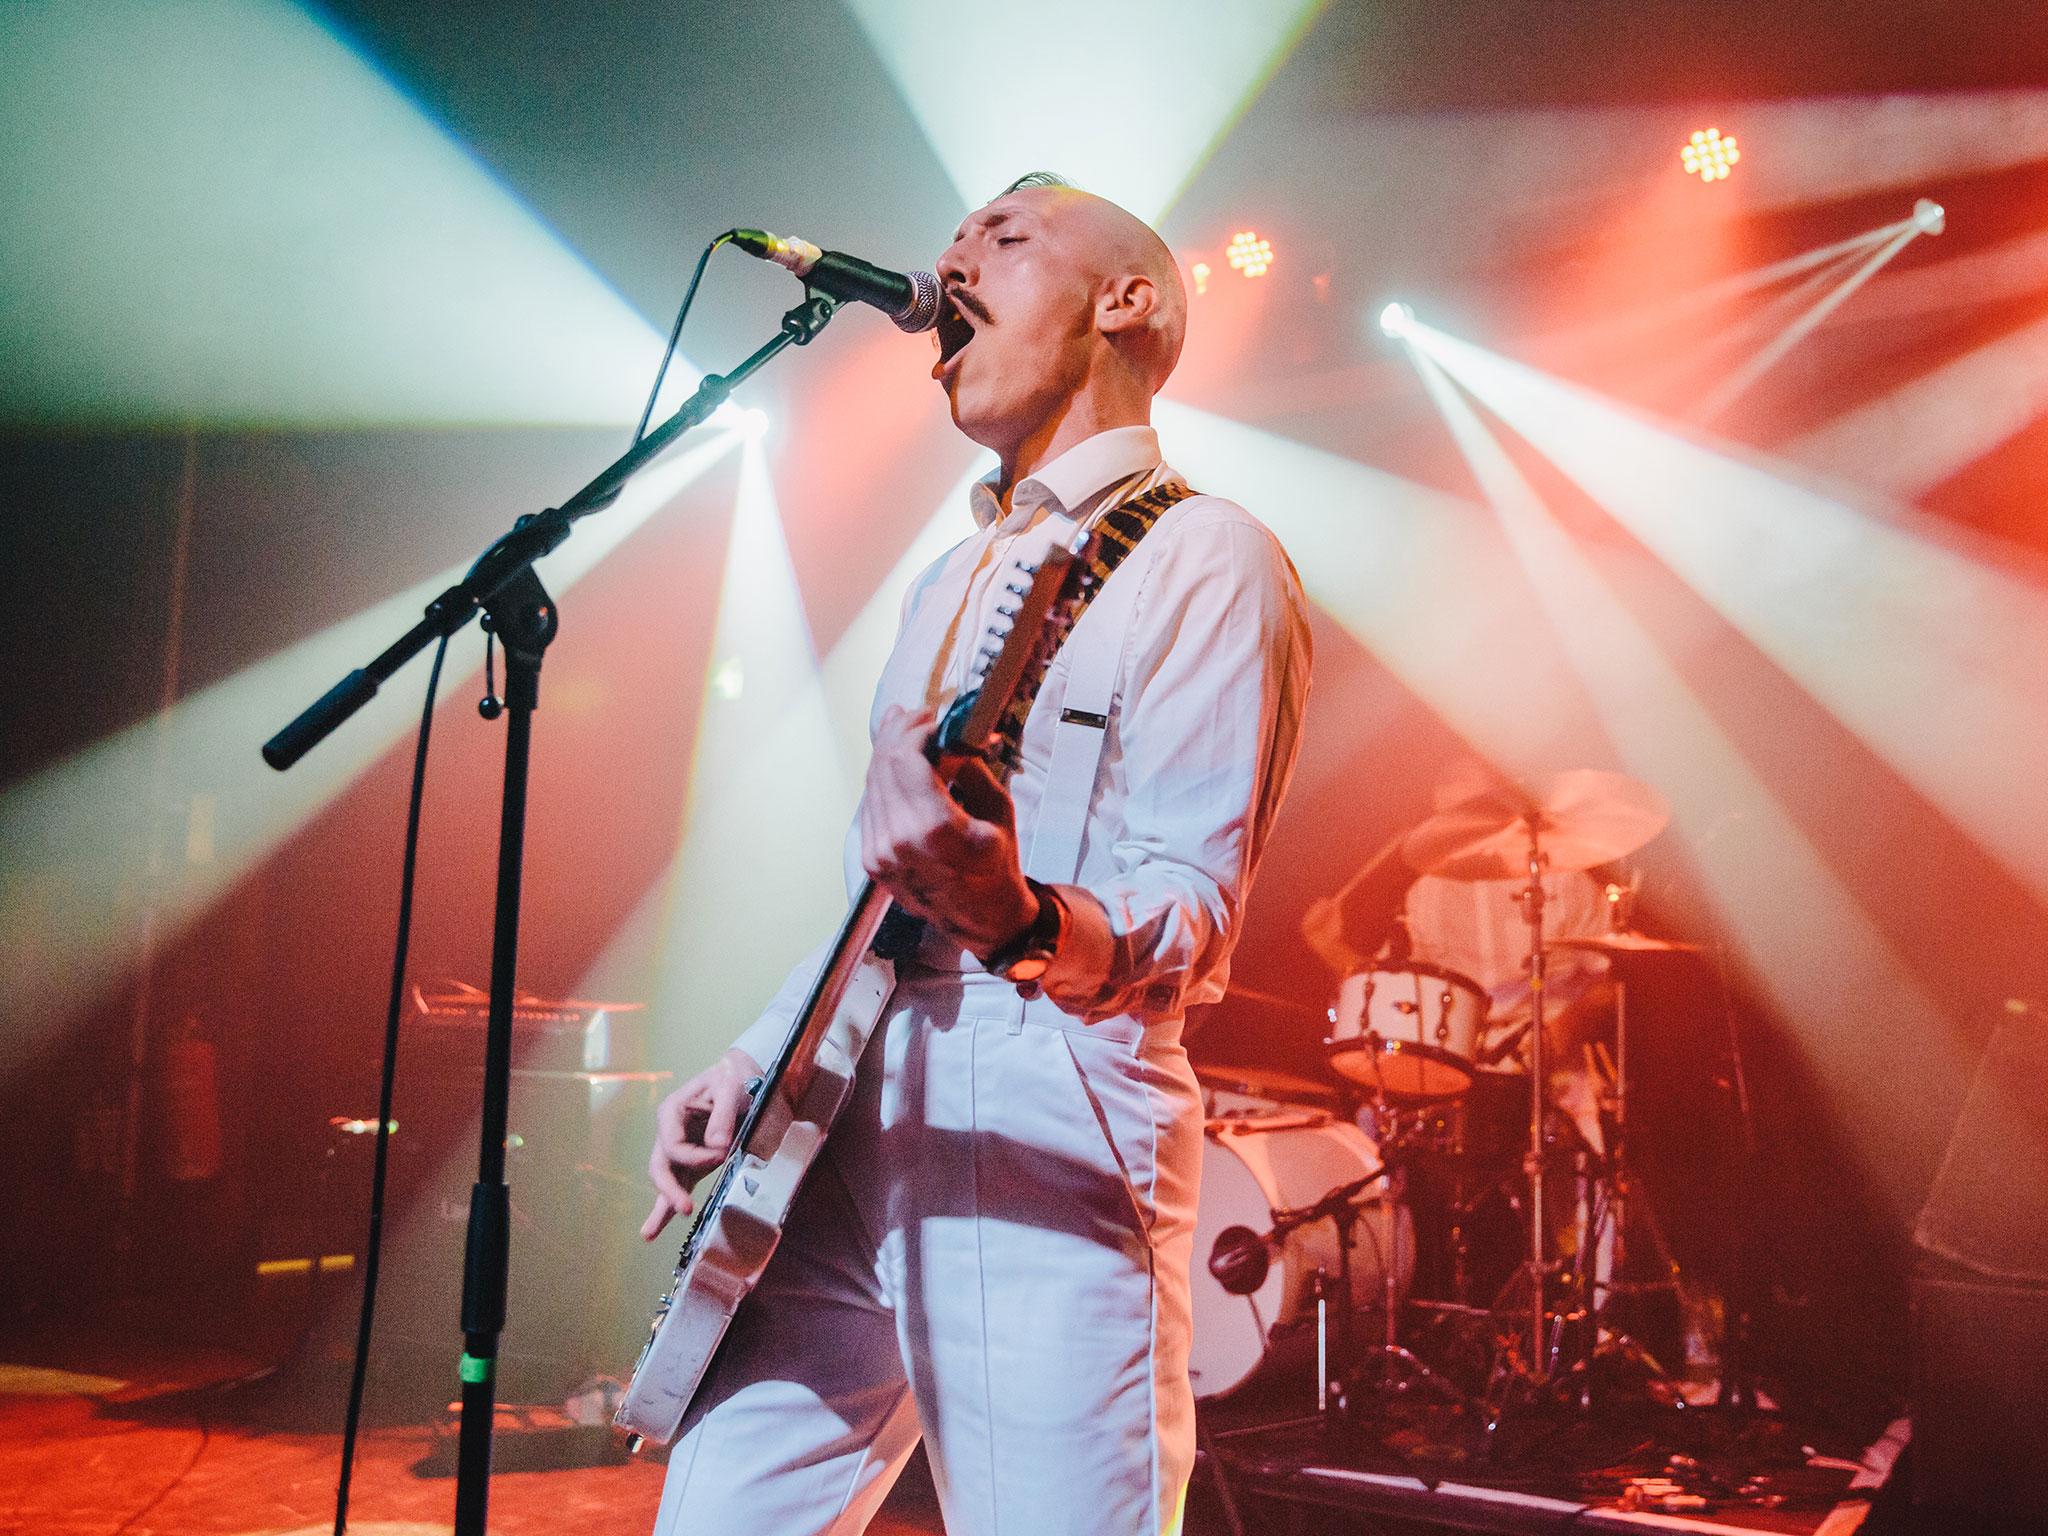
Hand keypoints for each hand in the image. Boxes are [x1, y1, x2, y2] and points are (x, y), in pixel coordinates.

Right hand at [641, 1048, 760, 1240]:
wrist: (742, 1078)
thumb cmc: (733, 1078)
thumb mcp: (730, 1086)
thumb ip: (723, 1114)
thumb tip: (716, 1145)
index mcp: (672, 1111)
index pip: (674, 1145)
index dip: (697, 1155)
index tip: (722, 1152)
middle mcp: (670, 1132)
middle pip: (661, 1165)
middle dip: (670, 1189)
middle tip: (685, 1207)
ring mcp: (680, 1149)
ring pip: (664, 1180)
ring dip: (661, 1205)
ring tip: (649, 1233)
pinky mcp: (692, 1162)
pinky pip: (677, 1184)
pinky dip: (667, 1205)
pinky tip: (652, 1229)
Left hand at [859, 705, 1035, 953]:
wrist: (983, 917)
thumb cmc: (997, 865)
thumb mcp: (997, 809)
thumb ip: (969, 767)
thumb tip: (949, 734)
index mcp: (935, 829)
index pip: (905, 759)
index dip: (915, 729)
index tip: (931, 717)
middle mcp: (899, 841)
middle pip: (883, 767)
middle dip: (898, 733)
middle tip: (914, 716)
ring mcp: (880, 853)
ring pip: (872, 784)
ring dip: (886, 753)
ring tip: (902, 731)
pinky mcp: (872, 861)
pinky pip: (870, 806)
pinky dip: (882, 781)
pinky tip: (894, 765)